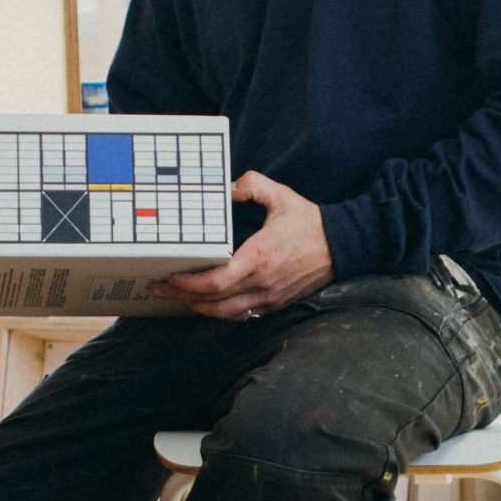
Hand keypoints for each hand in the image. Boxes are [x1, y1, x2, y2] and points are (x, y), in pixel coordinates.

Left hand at [154, 172, 334, 321]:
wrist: (343, 246)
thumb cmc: (310, 223)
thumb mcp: (281, 195)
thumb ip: (251, 185)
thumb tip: (227, 187)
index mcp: (259, 257)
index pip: (215, 281)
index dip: (188, 283)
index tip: (170, 275)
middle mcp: (262, 283)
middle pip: (212, 301)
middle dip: (181, 296)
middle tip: (158, 287)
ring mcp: (269, 297)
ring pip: (224, 314)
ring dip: (197, 307)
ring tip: (177, 296)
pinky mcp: (275, 304)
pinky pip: (241, 315)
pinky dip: (219, 312)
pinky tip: (206, 303)